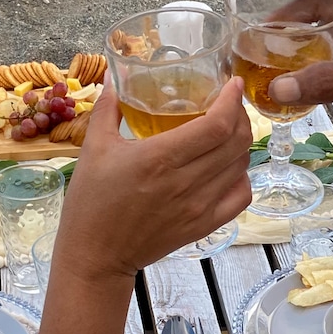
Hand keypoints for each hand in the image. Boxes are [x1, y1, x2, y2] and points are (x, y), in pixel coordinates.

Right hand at [56, 79, 252, 280]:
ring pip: (241, 167)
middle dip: (241, 116)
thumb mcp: (94, 148)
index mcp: (159, 159)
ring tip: (229, 131)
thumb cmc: (91, 202)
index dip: (232, 100)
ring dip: (241, 143)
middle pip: (236, 142)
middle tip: (231, 104)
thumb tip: (113, 76)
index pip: (216, 125)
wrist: (96, 256)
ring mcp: (198, 207)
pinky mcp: (203, 226)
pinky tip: (229, 167)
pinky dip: (242, 177)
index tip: (233, 84)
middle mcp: (185, 182)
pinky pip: (240, 198)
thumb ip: (107, 108)